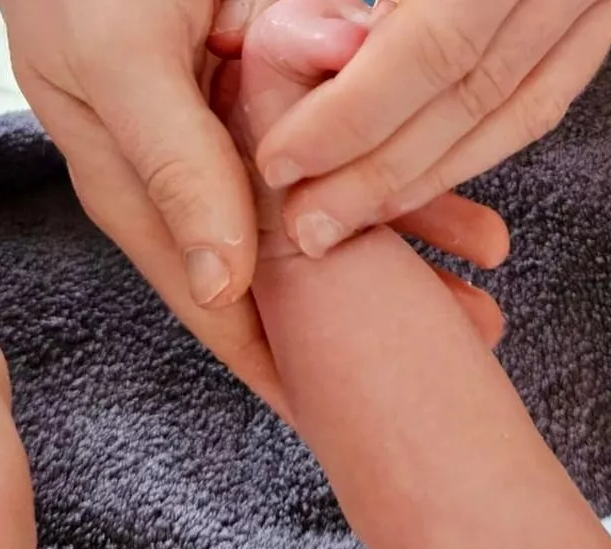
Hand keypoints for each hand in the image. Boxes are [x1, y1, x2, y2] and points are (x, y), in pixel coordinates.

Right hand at [0, 0, 509, 415]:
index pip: (225, 310)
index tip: (351, 418)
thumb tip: (224, 285)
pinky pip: (355, 150)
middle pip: (300, 276)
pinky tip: (459, 199)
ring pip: (339, 215)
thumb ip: (175, 169)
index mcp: (150, 199)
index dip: (289, 367)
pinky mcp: (283, 97)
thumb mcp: (123, 68)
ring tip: (487, 270)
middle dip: (378, 313)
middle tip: (468, 334)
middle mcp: (202, 184)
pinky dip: (408, 173)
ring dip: (415, 241)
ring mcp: (247, 143)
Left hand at [217, 0, 610, 257]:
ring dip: (432, 175)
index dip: (351, 116)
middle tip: (311, 226)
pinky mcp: (609, 4)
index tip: (281, 160)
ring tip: (357, 216)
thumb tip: (303, 37)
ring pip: (517, 108)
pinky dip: (486, 141)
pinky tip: (428, 172)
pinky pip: (549, 93)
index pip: (430, 49)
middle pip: (470, 94)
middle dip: (381, 171)